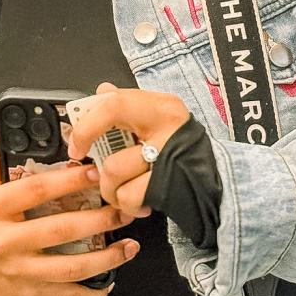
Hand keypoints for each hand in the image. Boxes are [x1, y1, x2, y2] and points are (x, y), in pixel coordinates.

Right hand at [0, 119, 140, 295]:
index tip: (94, 172)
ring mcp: (19, 271)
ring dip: (106, 258)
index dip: (68, 181)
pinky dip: (93, 291)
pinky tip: (111, 279)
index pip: (35, 190)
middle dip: (99, 219)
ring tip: (129, 244)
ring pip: (70, 266)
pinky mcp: (29, 295)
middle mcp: (5, 241)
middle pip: (60, 229)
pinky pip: (67, 295)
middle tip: (123, 208)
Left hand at [68, 83, 191, 213]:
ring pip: (115, 173)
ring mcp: (169, 160)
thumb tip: (102, 91)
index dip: (86, 125)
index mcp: (161, 107)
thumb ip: (127, 105)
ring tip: (123, 189)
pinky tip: (138, 200)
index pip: (113, 104)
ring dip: (112, 189)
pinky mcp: (169, 186)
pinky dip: (127, 203)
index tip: (76, 143)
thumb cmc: (182, 150)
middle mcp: (168, 130)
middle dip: (101, 171)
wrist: (218, 182)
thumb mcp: (158, 119)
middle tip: (101, 174)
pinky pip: (130, 196)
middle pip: (112, 150)